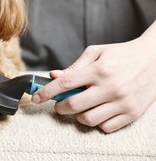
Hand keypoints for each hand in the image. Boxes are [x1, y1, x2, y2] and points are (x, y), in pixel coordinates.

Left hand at [31, 24, 155, 132]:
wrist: (155, 59)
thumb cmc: (121, 54)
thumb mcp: (96, 53)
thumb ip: (74, 67)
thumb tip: (53, 75)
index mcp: (99, 70)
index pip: (65, 84)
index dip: (46, 92)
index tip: (36, 98)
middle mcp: (110, 87)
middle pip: (74, 105)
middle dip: (60, 107)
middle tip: (60, 104)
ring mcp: (122, 102)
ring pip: (89, 119)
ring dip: (77, 116)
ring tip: (80, 106)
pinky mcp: (132, 113)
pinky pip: (106, 127)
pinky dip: (96, 122)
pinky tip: (97, 111)